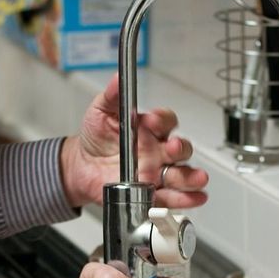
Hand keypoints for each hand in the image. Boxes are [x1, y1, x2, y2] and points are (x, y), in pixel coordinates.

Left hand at [60, 74, 208, 207]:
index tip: (151, 121)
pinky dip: (186, 199)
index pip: (166, 121)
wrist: (81, 167)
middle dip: (179, 149)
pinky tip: (194, 197)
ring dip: (191, 177)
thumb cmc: (96, 138)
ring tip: (196, 178)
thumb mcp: (101, 112)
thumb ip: (112, 96)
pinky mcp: (152, 193)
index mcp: (149, 129)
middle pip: (180, 149)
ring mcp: (157, 173)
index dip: (162, 120)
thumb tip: (118, 78)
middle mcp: (158, 151)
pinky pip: (173, 197)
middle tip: (171, 149)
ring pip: (182, 174)